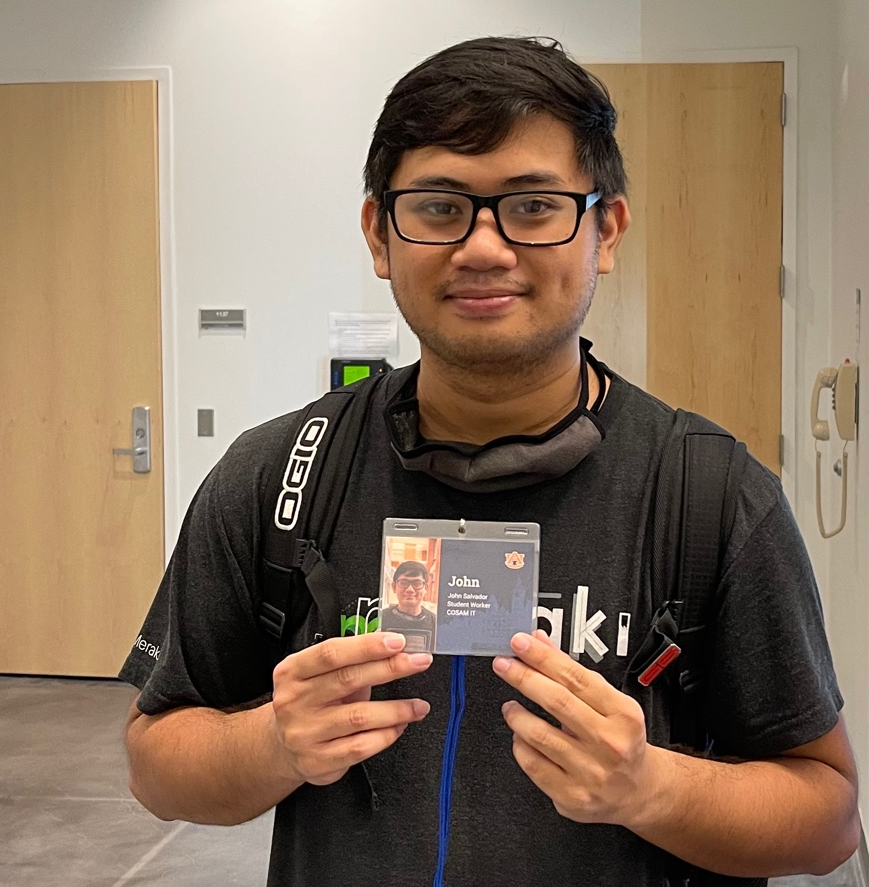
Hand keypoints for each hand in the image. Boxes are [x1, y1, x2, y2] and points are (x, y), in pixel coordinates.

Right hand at [271, 632, 431, 785]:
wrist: (281, 748)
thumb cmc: (310, 703)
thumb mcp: (317, 676)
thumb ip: (348, 661)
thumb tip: (392, 647)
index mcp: (293, 671)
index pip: (332, 652)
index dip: (367, 646)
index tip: (398, 641)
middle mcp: (295, 700)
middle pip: (348, 679)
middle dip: (391, 668)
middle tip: (419, 662)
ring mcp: (305, 733)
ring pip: (359, 717)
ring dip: (396, 709)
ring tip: (419, 705)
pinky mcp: (318, 761)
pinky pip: (360, 747)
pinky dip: (386, 735)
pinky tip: (399, 726)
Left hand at [492, 629, 659, 829]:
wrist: (637, 789)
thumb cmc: (620, 739)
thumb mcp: (609, 701)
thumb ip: (572, 672)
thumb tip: (540, 642)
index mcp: (622, 714)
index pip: (575, 677)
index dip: (543, 657)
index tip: (520, 644)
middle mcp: (609, 743)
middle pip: (557, 702)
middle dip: (524, 678)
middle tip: (503, 665)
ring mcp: (591, 772)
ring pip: (539, 735)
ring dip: (516, 714)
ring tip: (510, 706)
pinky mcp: (572, 796)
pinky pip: (533, 764)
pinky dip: (520, 744)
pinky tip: (521, 735)